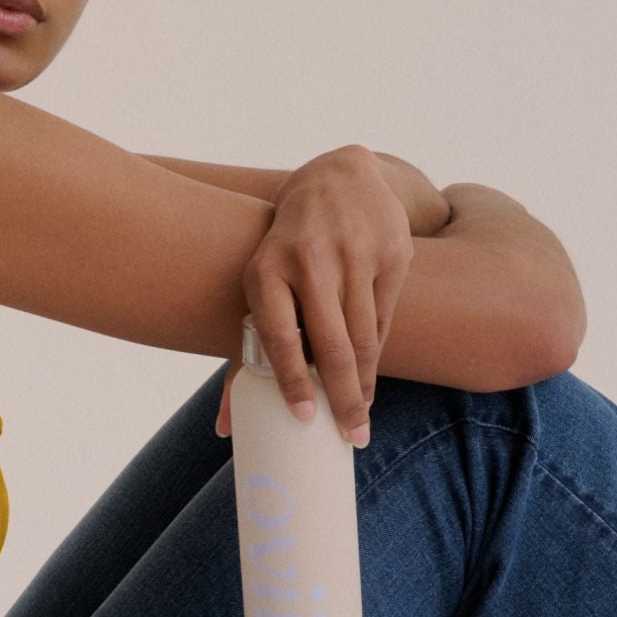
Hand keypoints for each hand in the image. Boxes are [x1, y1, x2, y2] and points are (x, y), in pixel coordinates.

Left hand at [216, 144, 412, 446]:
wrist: (336, 179)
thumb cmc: (286, 251)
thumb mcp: (260, 285)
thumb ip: (248, 350)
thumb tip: (224, 429)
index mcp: (266, 271)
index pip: (280, 337)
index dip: (292, 381)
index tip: (304, 419)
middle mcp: (311, 262)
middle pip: (331, 345)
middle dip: (342, 397)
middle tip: (351, 437)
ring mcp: (356, 255)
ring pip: (364, 336)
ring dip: (365, 383)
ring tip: (360, 416)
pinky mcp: (392, 253)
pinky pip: (385, 317)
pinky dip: (377, 351)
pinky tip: (371, 375)